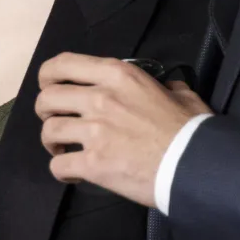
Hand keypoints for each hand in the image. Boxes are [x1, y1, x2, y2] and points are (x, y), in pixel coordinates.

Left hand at [36, 54, 210, 206]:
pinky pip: (58, 166)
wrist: (194, 164)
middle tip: (57, 122)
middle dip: (45, 112)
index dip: (48, 77)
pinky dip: (61, 171)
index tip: (50, 88)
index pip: (63, 65)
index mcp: (118, 75)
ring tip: (63, 150)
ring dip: (52, 142)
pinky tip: (75, 174)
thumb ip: (165, 87)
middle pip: (47, 98)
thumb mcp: (181, 94)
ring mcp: (94, 131)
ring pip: (48, 131)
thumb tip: (166, 88)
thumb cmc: (191, 130)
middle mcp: (100, 97)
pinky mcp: (93, 163)